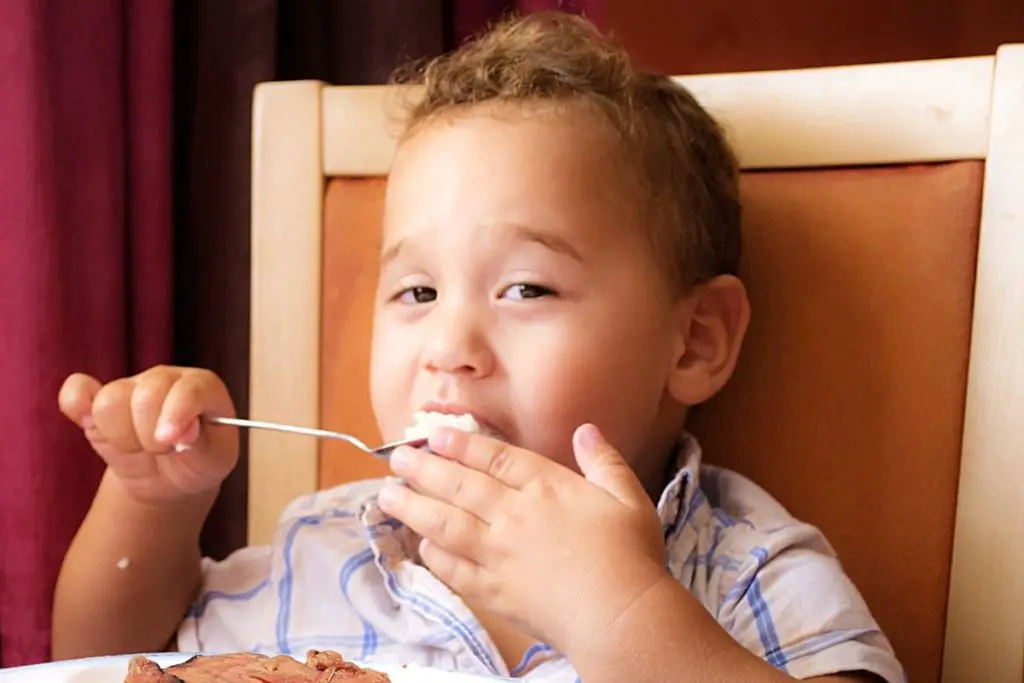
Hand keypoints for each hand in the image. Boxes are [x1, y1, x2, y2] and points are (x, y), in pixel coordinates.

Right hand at [59, 365, 238, 505]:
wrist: (170, 478)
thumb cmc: (198, 462)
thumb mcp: (214, 461)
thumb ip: (203, 445)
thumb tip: (181, 432)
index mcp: (202, 386)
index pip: (189, 388)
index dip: (177, 413)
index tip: (170, 441)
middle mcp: (165, 378)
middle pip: (145, 397)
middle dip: (151, 437)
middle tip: (162, 450)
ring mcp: (130, 387)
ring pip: (110, 402)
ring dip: (122, 437)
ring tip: (139, 447)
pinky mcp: (97, 402)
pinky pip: (76, 392)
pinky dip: (77, 407)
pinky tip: (88, 424)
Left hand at [377, 423, 667, 656]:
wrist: (620, 617)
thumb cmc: (630, 556)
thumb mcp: (629, 498)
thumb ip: (604, 461)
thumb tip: (586, 430)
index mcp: (548, 488)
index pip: (495, 458)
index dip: (462, 444)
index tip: (435, 434)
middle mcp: (515, 516)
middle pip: (460, 486)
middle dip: (424, 469)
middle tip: (395, 459)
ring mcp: (500, 555)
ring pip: (446, 524)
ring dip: (413, 507)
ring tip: (387, 495)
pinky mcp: (494, 591)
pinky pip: (455, 569)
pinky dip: (435, 555)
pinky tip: (422, 544)